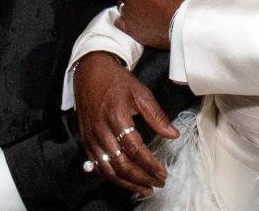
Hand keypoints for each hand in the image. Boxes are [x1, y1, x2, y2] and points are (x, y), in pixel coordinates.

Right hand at [74, 51, 178, 196]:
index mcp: (117, 117)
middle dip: (141, 178)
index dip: (150, 165)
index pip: (135, 150)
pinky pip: (96, 164)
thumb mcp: (140, 93)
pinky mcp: (85, 139)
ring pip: (107, 169)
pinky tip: (123, 179)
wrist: (90, 70)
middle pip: (121, 163)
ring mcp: (91, 136)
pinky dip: (110, 175)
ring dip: (126, 182)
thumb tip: (173, 134)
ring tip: (143, 188)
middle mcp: (101, 129)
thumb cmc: (116, 80)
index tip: (163, 173)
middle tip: (156, 184)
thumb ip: (156, 116)